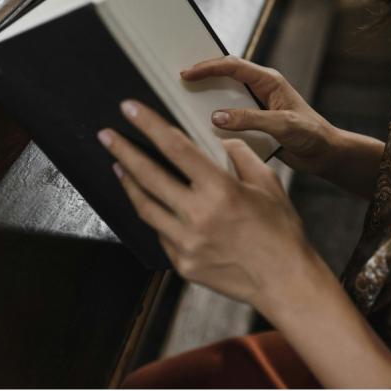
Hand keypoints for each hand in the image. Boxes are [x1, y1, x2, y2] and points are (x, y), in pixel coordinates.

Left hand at [97, 99, 318, 311]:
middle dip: (123, 151)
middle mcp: (198, 216)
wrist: (284, 281)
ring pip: (145, 207)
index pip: (176, 148)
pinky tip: (152, 203)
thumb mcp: (268, 183)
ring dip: (128, 183)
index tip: (130, 109)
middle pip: (148, 176)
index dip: (150, 125)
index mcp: (220, 190)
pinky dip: (154, 214)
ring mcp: (187, 243)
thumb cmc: (280, 231)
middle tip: (106, 134)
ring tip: (118, 166)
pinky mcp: (183, 263)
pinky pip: (160, 233)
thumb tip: (221, 141)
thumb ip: (241, 156)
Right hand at [180, 56, 338, 176]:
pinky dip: (216, 119)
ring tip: (185, 101)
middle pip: (225, 76)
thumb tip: (217, 117)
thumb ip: (250, 120)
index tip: (187, 73)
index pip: (233, 66)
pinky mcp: (255, 122)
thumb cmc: (312, 135)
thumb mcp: (282, 125)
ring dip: (208, 98)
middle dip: (203, 76)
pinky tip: (203, 126)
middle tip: (179, 81)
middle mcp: (261, 89)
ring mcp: (257, 106)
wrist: (325, 154)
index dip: (208, 67)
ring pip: (226, 97)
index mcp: (269, 81)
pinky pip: (230, 117)